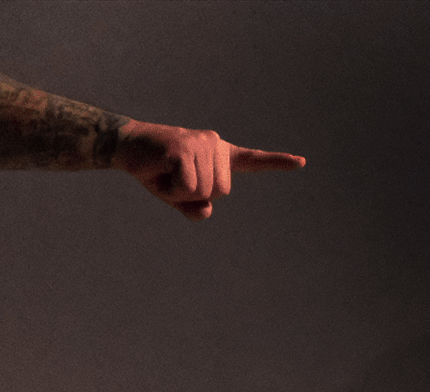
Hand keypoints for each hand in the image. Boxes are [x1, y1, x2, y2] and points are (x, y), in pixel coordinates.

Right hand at [112, 122, 305, 219]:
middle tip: (172, 179)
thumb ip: (195, 208)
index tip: (301, 162)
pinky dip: (171, 189)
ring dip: (180, 192)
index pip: (251, 160)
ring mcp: (202, 144)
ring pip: (204, 191)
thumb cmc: (155, 172)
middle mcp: (214, 144)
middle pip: (221, 191)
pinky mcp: (185, 148)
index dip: (276, 162)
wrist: (127, 147)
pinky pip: (187, 187)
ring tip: (165, 173)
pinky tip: (160, 171)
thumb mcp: (177, 197)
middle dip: (195, 195)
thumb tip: (208, 209)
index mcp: (218, 154)